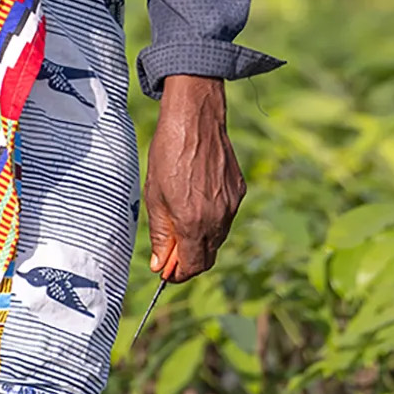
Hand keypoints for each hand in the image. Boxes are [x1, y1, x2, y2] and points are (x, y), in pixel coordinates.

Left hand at [143, 76, 244, 281]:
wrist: (195, 119)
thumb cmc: (168, 153)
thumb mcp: (154, 195)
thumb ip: (160, 233)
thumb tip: (159, 263)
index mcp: (194, 222)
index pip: (192, 266)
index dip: (178, 274)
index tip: (166, 271)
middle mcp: (218, 218)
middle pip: (208, 257)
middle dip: (190, 260)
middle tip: (171, 252)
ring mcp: (232, 205)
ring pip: (218, 237)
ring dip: (200, 239)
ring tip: (181, 220)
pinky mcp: (239, 190)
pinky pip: (226, 215)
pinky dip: (212, 218)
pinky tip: (197, 199)